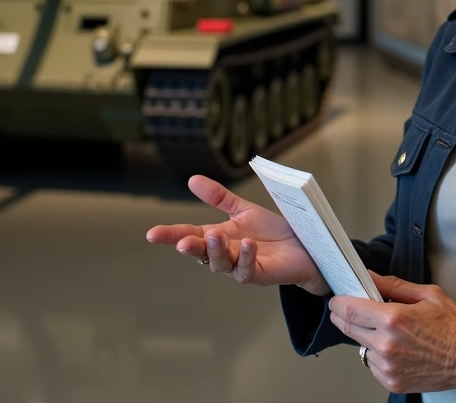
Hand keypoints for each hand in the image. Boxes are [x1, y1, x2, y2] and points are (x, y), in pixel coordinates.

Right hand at [145, 175, 329, 295]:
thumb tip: (192, 180)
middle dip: (191, 247)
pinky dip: (245, 258)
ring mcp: (241, 266)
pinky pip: (248, 271)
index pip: (190, 235)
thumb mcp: (243, 209)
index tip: (152, 233)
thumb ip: (219, 198)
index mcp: (219, 237)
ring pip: (222, 264)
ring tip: (215, 235)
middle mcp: (226, 253)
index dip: (171, 235)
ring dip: (217, 251)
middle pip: (202, 253)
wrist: (304, 246)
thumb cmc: (272, 231)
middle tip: (182, 242)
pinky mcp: (260, 275)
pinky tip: (246, 244)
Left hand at [329, 272, 455, 393]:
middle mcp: (387, 344)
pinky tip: (394, 347)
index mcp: (394, 318)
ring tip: (385, 330)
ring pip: (360, 346)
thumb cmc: (453, 327)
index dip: (338, 303)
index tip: (337, 299)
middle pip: (347, 328)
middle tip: (349, 310)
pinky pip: (371, 364)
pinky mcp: (391, 381)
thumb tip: (369, 277)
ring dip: (364, 336)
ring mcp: (388, 366)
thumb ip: (393, 285)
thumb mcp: (427, 294)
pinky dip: (376, 354)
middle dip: (344, 316)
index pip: (349, 310)